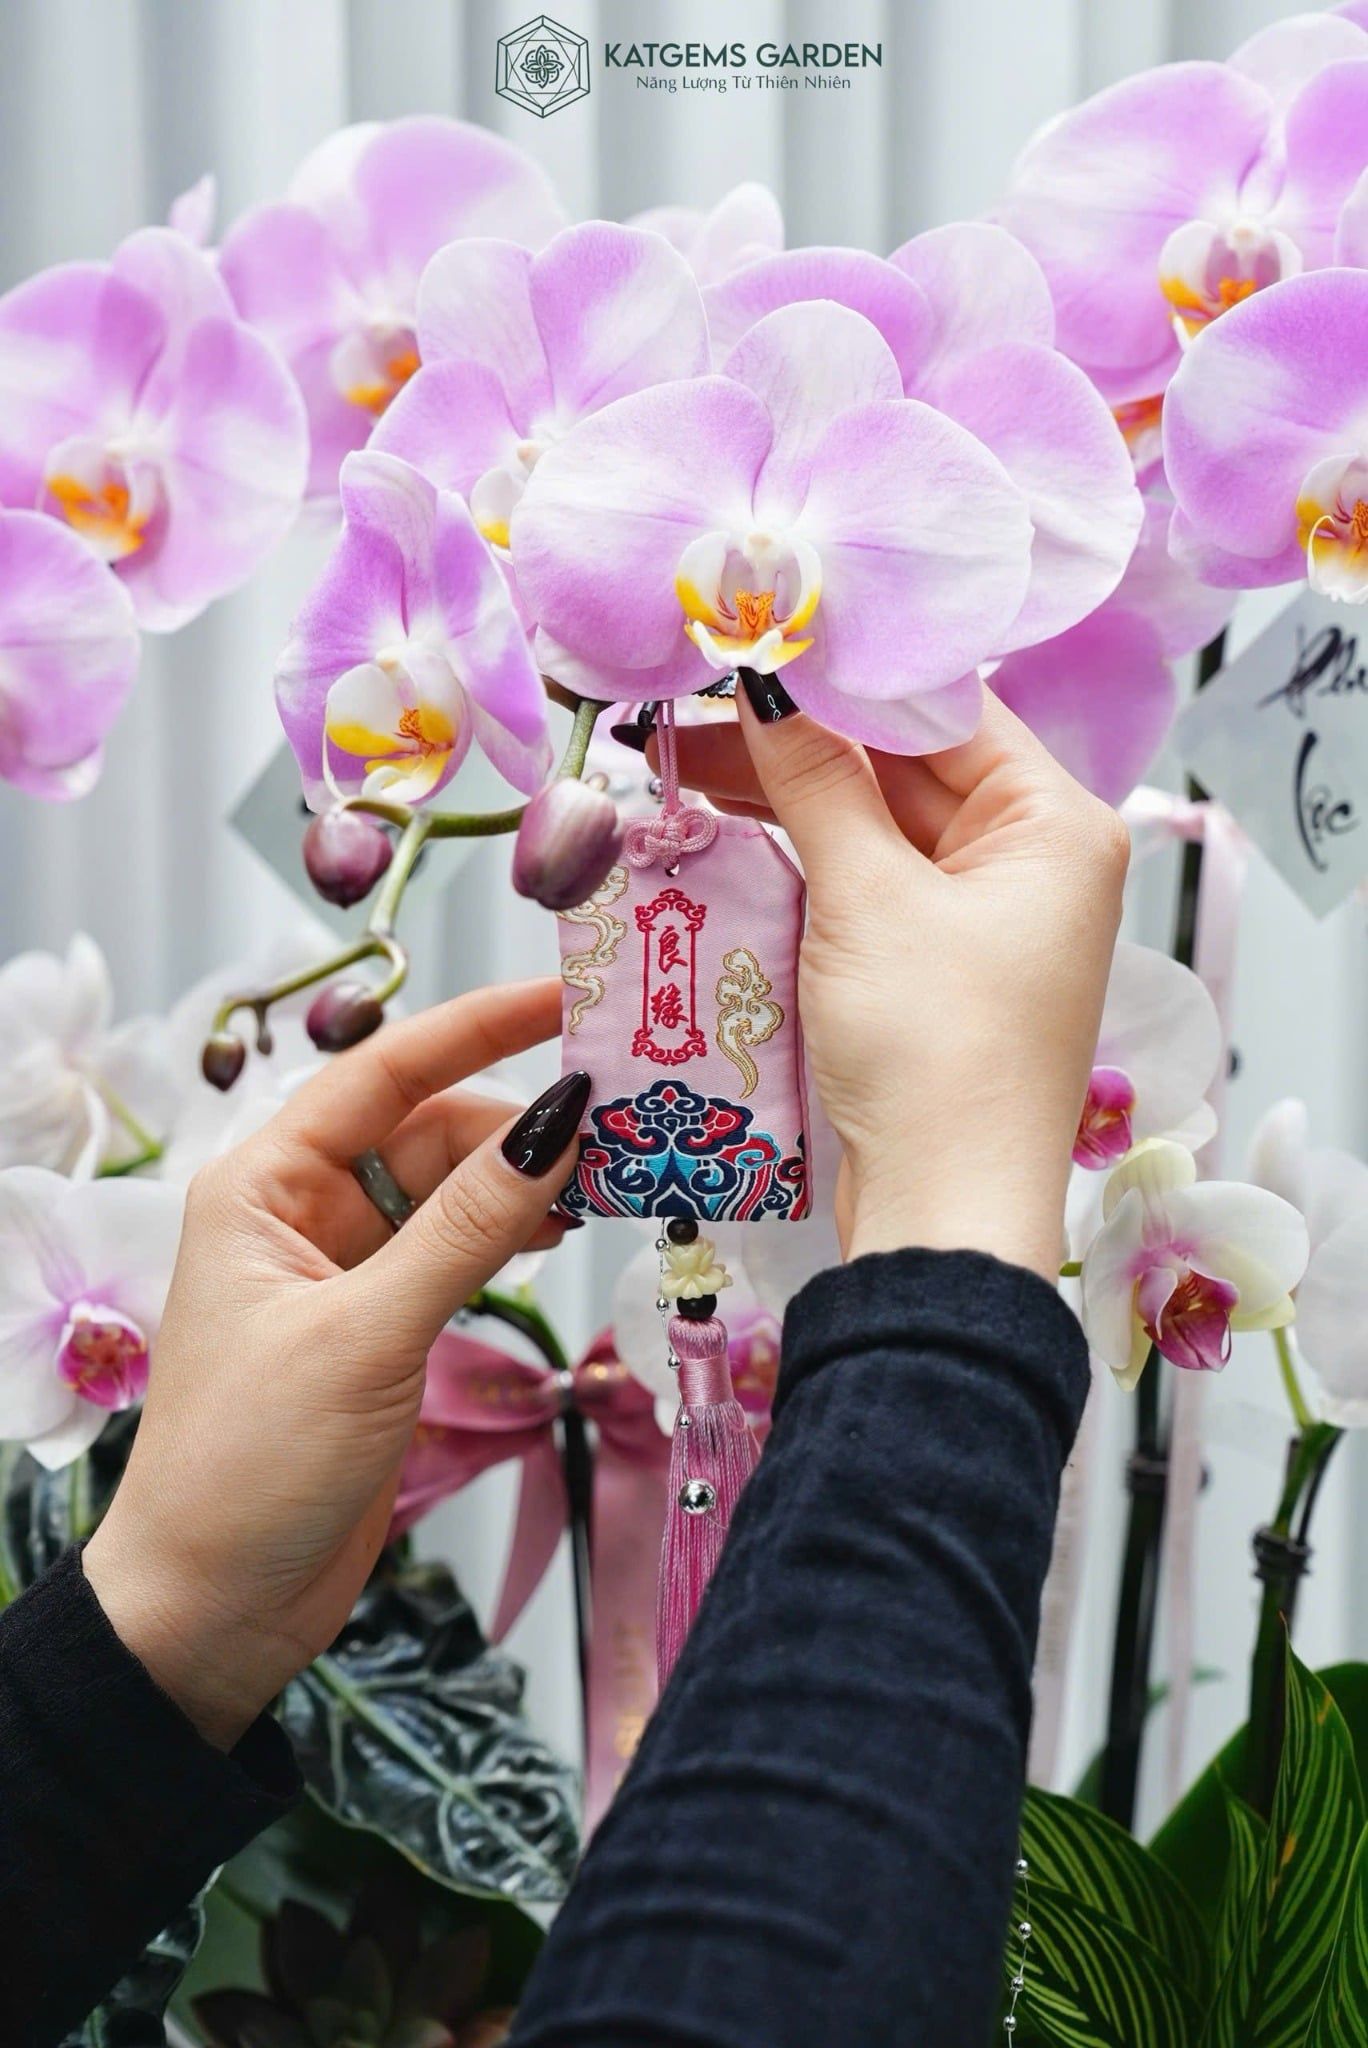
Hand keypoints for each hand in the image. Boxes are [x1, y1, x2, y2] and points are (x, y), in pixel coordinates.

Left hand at [85, 980, 583, 1749]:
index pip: (384, 1071)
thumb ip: (470, 1225)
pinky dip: (515, 1236)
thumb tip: (561, 1117)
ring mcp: (345, 1269)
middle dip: (522, 1120)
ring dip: (528, 1181)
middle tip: (628, 1119)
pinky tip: (566, 1232)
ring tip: (616, 1176)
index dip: (480, 1025)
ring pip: (454, 1189)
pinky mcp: (381, 1325)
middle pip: (431, 1127)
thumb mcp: (368, 1333)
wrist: (211, 1611)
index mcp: (264, 1185)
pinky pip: (459, 1249)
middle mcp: (302, 1211)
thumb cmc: (252, 1467)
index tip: (571, 995)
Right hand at [670, 683, 1128, 1280]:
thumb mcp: (868, 898)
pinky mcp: (929, 965)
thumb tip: (765, 678)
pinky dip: (795, 857)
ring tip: (674, 757)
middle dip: (791, 737)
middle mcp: (1029, 860)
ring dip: (780, 796)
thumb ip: (815, 779)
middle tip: (683, 703)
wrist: (942, 1212)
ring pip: (869, 823)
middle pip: (899, 762)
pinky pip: (860, 882)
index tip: (751, 633)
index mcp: (1053, 824)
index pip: (942, 707)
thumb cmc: (936, 1056)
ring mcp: (978, 916)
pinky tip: (717, 825)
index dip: (843, 670)